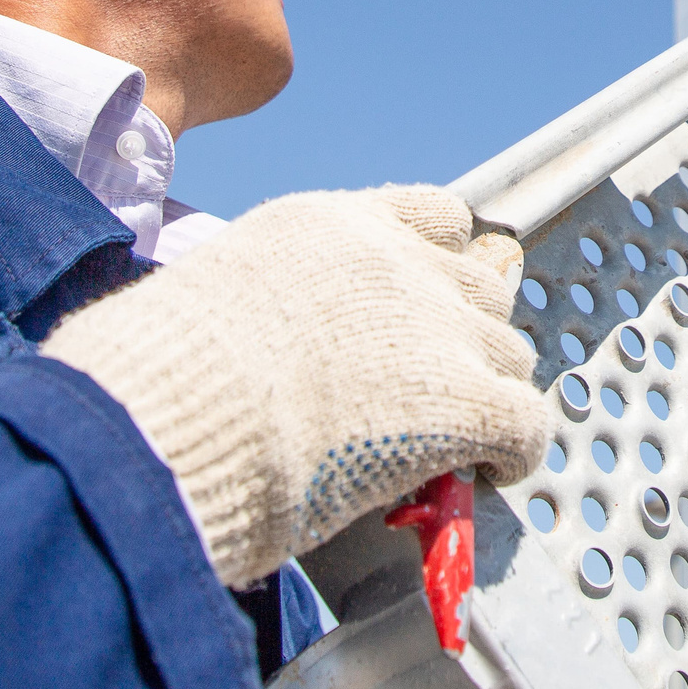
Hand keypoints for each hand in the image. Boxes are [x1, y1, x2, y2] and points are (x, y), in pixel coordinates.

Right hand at [43, 185, 550, 587]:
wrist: (167, 418)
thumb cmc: (159, 374)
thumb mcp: (219, 294)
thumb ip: (273, 300)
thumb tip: (270, 348)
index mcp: (334, 224)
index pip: (434, 217)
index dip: (439, 267)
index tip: (425, 304)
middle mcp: (399, 260)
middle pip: (482, 285)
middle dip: (466, 333)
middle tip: (435, 384)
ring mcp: (439, 327)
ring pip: (510, 351)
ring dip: (489, 390)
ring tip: (456, 436)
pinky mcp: (464, 400)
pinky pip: (527, 422)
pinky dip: (515, 450)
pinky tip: (490, 472)